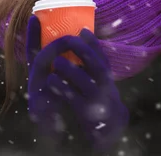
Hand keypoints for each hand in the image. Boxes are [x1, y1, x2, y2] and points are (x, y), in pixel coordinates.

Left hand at [27, 16, 128, 151]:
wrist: (108, 130)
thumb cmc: (96, 97)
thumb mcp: (97, 80)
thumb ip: (89, 63)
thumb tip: (78, 36)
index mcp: (106, 76)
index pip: (102, 56)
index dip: (93, 43)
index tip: (83, 30)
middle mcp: (106, 86)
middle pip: (98, 66)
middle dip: (84, 51)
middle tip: (69, 40)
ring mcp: (98, 100)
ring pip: (87, 82)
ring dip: (72, 70)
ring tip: (58, 61)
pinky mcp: (87, 114)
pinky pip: (75, 99)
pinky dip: (63, 88)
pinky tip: (52, 80)